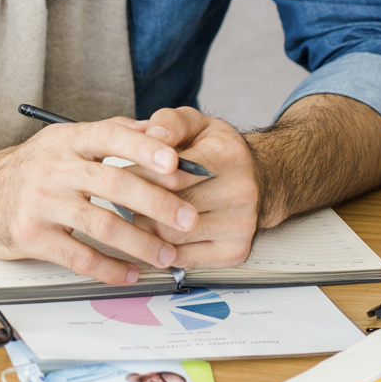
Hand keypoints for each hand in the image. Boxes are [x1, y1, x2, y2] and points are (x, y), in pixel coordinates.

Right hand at [0, 120, 203, 285]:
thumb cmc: (24, 170)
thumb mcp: (63, 141)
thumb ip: (110, 134)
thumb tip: (159, 129)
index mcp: (67, 140)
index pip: (110, 136)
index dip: (146, 149)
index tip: (178, 164)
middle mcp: (54, 168)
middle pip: (113, 183)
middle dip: (157, 203)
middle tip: (188, 219)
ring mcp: (41, 203)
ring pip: (101, 224)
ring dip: (140, 243)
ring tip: (166, 255)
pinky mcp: (31, 236)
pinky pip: (79, 256)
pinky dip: (109, 269)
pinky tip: (130, 274)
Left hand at [126, 107, 261, 267]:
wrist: (258, 177)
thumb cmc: (217, 151)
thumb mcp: (195, 123)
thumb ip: (169, 122)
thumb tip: (151, 134)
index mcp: (228, 155)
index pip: (171, 174)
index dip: (139, 174)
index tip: (122, 172)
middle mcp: (241, 192)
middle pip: (168, 207)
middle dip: (136, 201)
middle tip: (122, 195)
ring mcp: (241, 225)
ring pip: (169, 236)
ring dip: (144, 226)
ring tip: (138, 211)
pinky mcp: (235, 252)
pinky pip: (182, 259)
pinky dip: (161, 248)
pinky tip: (158, 231)